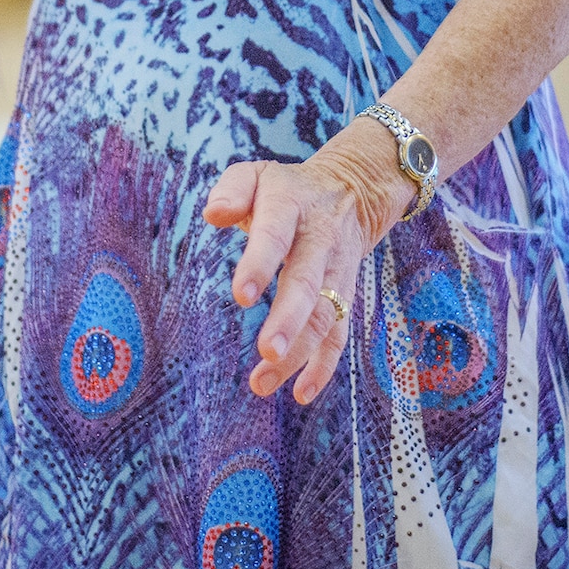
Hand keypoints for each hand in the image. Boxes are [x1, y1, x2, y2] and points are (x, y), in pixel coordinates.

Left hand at [203, 120, 414, 404]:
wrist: (354, 191)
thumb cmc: (287, 189)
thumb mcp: (257, 175)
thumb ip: (232, 189)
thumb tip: (213, 214)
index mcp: (291, 206)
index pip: (275, 235)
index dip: (261, 264)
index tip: (242, 295)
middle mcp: (319, 240)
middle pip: (307, 282)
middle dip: (289, 319)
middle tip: (266, 351)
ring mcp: (336, 270)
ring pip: (325, 314)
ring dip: (299, 352)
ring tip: (263, 382)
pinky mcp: (346, 294)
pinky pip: (339, 333)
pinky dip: (324, 365)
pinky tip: (300, 393)